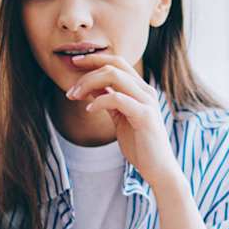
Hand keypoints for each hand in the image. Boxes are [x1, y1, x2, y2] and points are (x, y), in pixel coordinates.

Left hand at [64, 54, 179, 183]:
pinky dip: (98, 101)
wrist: (158, 168)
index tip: (74, 63)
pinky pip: (117, 98)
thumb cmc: (140, 145)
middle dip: (87, 70)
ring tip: (74, 96)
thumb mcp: (120, 118)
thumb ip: (110, 100)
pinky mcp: (144, 115)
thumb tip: (91, 87)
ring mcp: (147, 101)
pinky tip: (88, 110)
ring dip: (88, 83)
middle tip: (70, 87)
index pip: (117, 63)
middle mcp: (146, 91)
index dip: (94, 60)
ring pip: (114, 76)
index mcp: (141, 90)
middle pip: (114, 65)